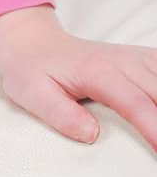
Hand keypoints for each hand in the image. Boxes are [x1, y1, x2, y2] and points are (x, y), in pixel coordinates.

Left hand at [0, 6, 156, 151]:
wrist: (32, 41)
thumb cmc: (31, 69)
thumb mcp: (33, 94)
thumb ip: (61, 114)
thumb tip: (92, 135)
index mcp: (98, 72)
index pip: (135, 103)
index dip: (155, 129)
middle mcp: (123, 62)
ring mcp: (134, 58)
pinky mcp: (140, 59)